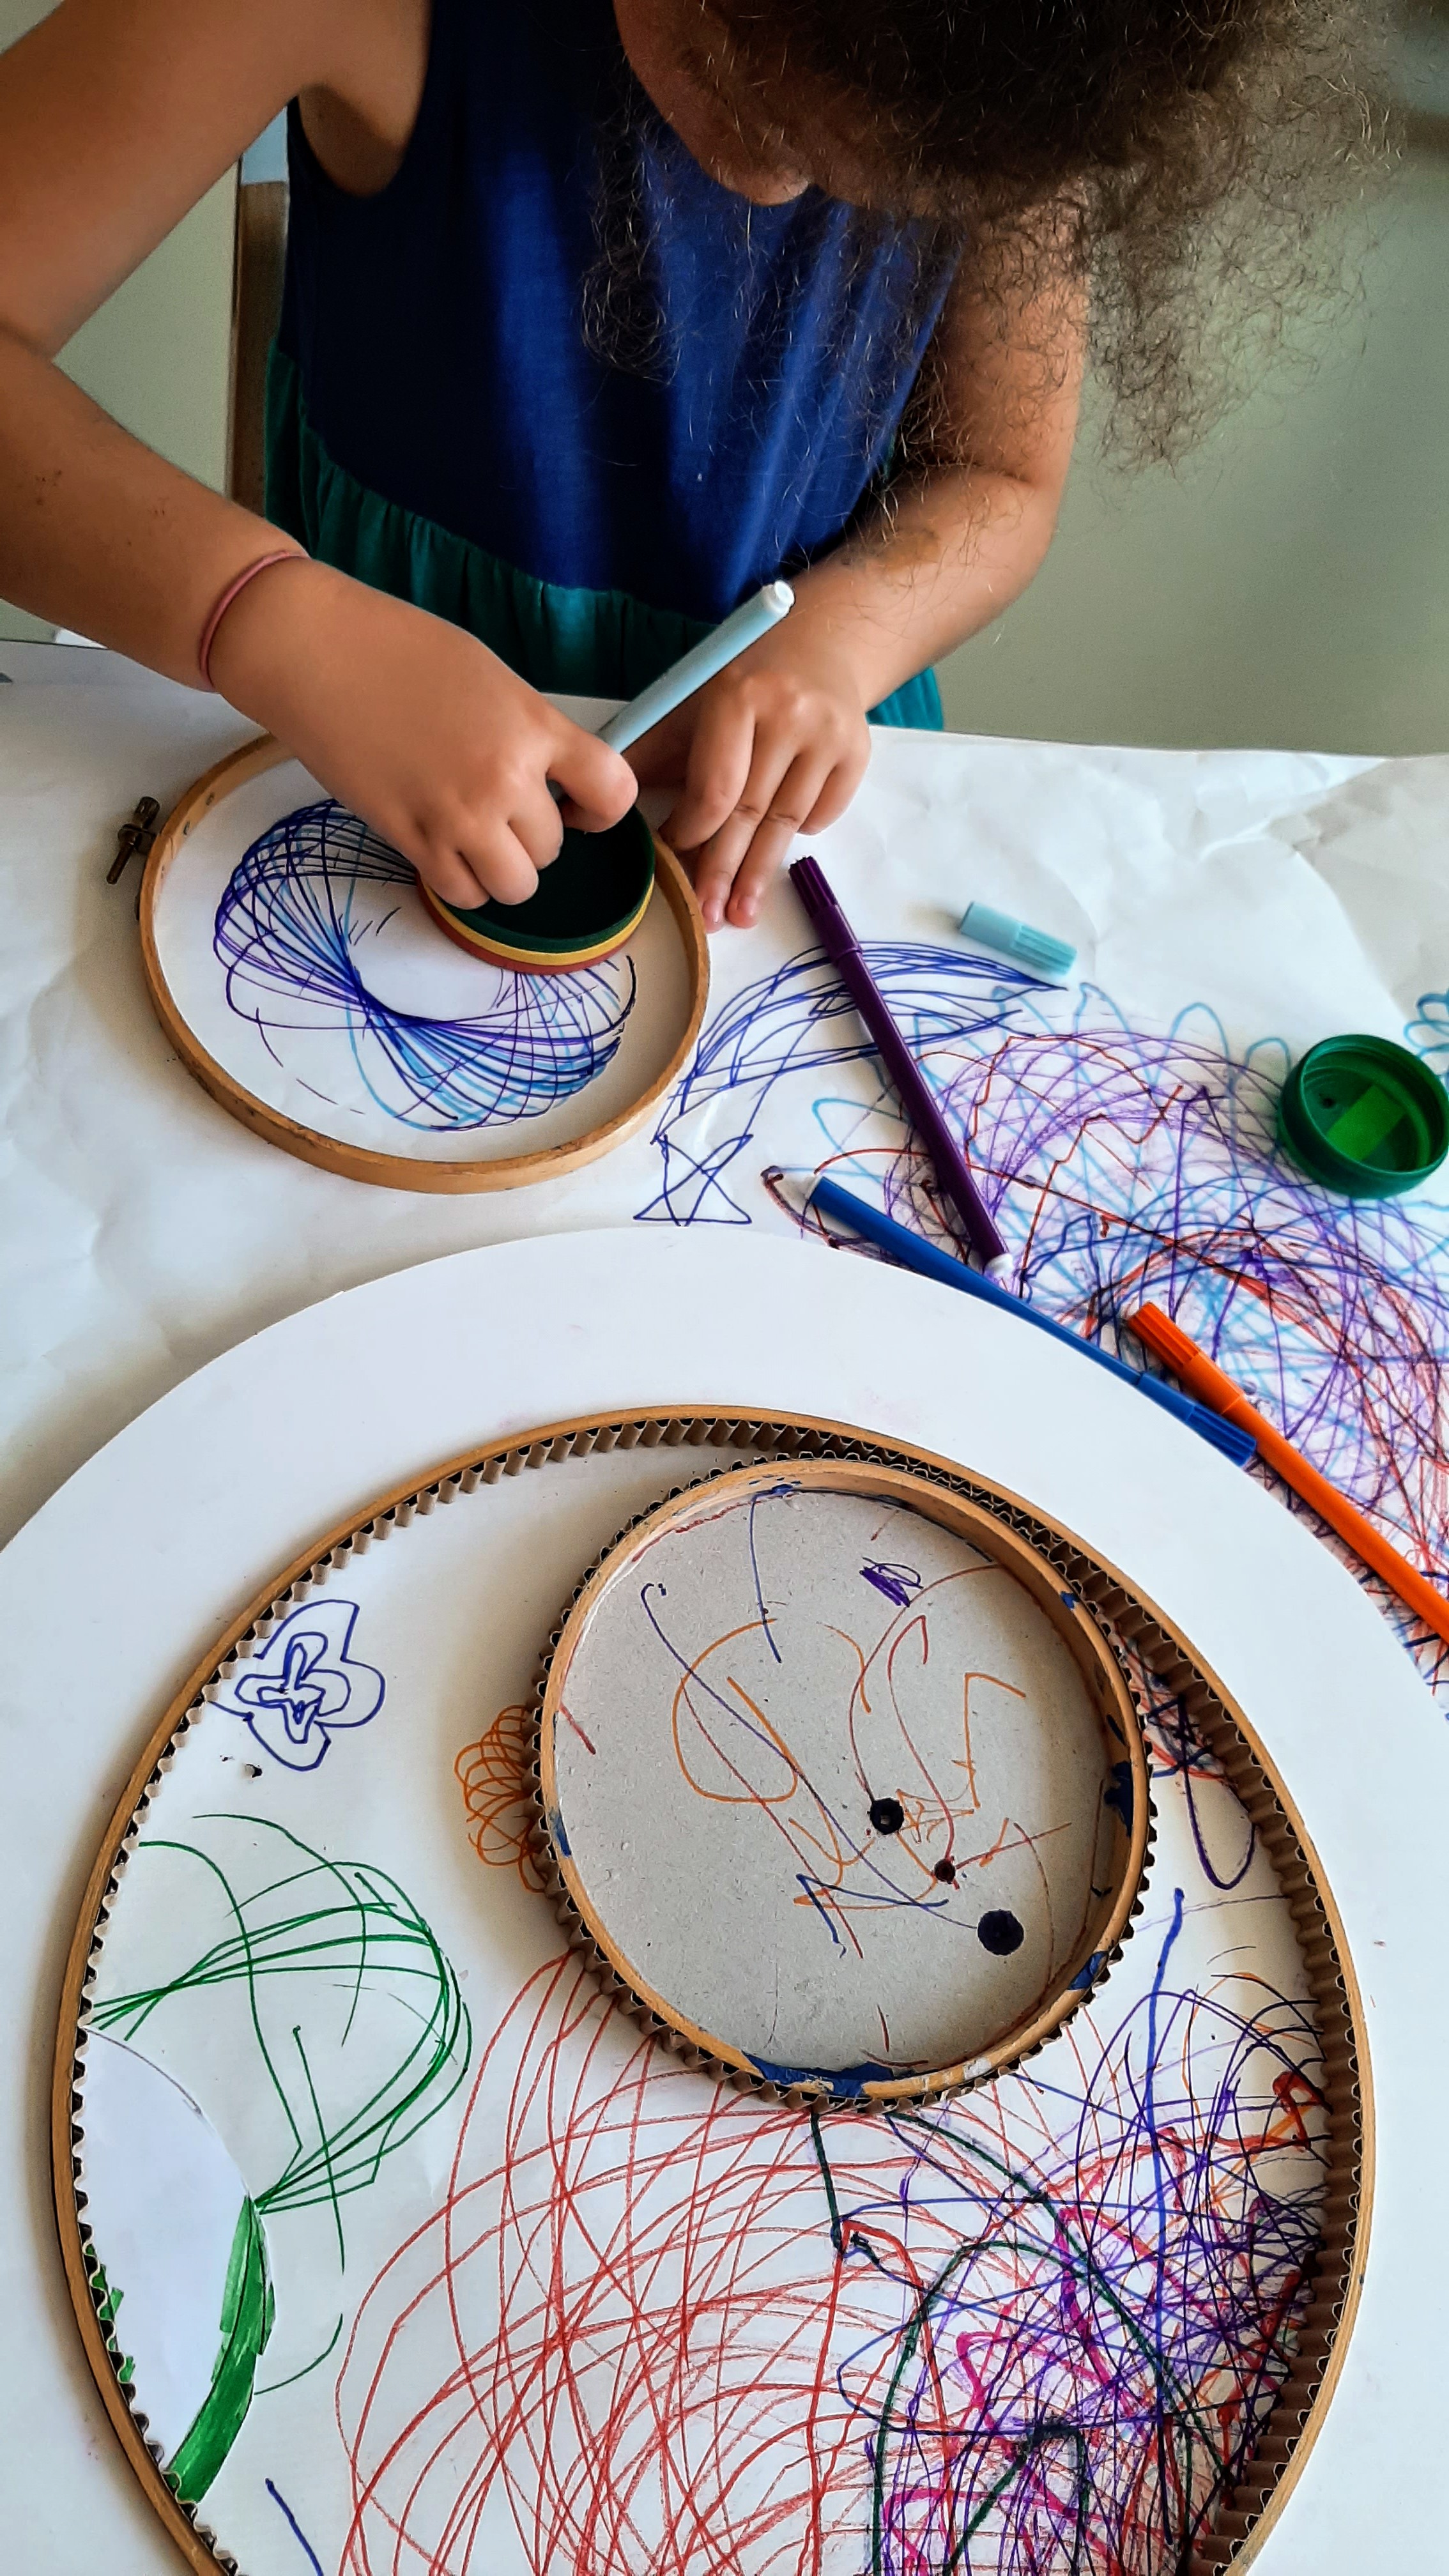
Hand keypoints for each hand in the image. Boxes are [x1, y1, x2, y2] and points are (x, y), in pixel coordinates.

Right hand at [206, 559, 638, 908]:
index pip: (613, 790)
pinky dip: (462, 883)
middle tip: (501, 809)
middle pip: (553, 848)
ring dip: (502, 870)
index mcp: (533, 727)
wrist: (316, 653)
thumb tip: (548, 779)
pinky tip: (446, 850)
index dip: (605, 810)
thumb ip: (528, 732)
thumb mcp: (490, 677)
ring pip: (515, 886)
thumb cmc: (399, 648)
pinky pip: (461, 893)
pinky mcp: (410, 840)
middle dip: (534, 836)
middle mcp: (504, 779)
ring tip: (477, 838)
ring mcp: (456, 816)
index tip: (581, 807)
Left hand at [627, 626, 872, 929]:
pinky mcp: (858, 751)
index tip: (674, 862)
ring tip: (740, 914)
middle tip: (709, 917)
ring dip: (759, 874)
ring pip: (788, 822)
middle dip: (724, 870)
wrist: (823, 644)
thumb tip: (603, 804)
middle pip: (752, 812)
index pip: (717, 787)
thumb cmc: (746, 681)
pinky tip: (775, 855)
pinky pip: (822, 814)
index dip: (694, 832)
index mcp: (739, 696)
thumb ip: (655, 752)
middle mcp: (790, 713)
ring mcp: (830, 734)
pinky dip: (798, 835)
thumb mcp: (695, 701)